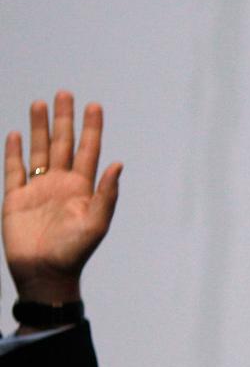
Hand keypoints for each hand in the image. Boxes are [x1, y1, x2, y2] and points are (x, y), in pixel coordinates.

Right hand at [3, 91, 121, 304]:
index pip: (88, 150)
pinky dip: (14, 152)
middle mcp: (61, 184)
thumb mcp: (96, 223)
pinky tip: (17, 133)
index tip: (94, 105)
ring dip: (39, 128)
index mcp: (82, 188)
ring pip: (39, 151)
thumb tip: (118, 164)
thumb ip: (107, 194)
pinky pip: (14, 170)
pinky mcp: (15, 198)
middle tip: (65, 93)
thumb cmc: (75, 252)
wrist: (45, 273)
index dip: (91, 128)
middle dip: (64, 119)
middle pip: (63, 144)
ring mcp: (38, 189)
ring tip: (40, 103)